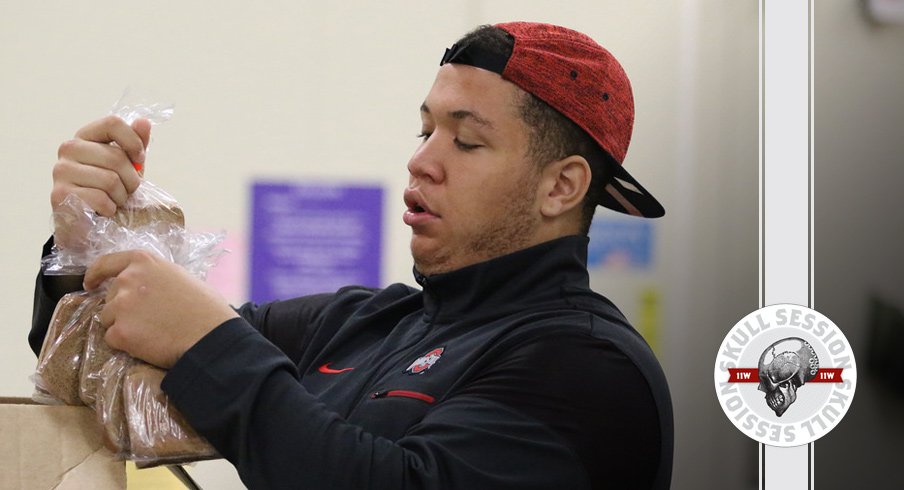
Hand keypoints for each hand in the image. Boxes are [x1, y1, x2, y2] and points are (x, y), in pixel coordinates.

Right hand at [51, 116, 150, 248]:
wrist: (87, 223)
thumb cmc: (109, 191)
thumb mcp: (127, 166)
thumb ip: (135, 144)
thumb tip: (143, 122)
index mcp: (86, 136)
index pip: (112, 123)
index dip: (133, 143)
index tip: (139, 161)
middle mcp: (69, 148)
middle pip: (116, 157)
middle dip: (131, 180)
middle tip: (126, 191)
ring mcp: (61, 170)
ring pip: (110, 180)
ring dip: (121, 197)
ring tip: (114, 201)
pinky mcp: (60, 194)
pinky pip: (100, 199)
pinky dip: (110, 209)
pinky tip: (103, 211)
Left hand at [84, 250, 238, 368]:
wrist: (210, 335)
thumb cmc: (205, 307)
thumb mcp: (179, 277)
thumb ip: (154, 277)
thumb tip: (144, 287)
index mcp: (144, 262)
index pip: (106, 263)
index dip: (95, 274)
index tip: (90, 284)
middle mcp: (127, 280)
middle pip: (110, 297)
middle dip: (122, 308)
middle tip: (148, 320)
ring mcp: (121, 306)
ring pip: (108, 319)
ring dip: (123, 326)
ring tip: (151, 333)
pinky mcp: (119, 332)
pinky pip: (112, 339)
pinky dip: (126, 344)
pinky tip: (148, 343)